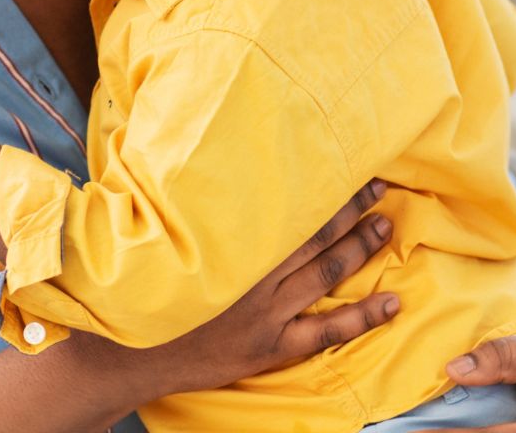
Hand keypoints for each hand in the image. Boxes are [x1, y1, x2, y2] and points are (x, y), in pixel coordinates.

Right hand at [66, 179, 404, 395]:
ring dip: (360, 250)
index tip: (344, 163)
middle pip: (313, 236)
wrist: (122, 354)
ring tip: (386, 228)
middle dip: (351, 210)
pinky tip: (392, 304)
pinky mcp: (269, 348)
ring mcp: (264, 314)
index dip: (320, 188)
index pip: (286, 208)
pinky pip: (326, 332)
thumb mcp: (158, 238)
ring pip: (325, 275)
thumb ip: (189, 207)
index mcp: (228, 243)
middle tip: (380, 188)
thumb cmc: (141, 288)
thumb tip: (200, 161)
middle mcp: (251, 276)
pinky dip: (363, 318)